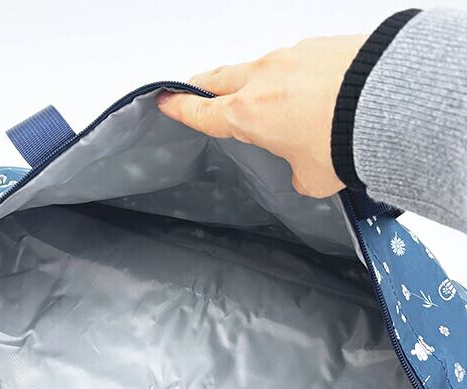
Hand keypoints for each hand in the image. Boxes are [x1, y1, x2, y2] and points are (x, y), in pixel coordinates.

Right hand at [156, 35, 367, 197]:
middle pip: (216, 77)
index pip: (200, 110)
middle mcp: (261, 81)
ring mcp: (288, 57)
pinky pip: (293, 60)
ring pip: (256, 68)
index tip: (163, 100)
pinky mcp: (317, 45)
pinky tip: (312, 90)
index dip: (178, 107)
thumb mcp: (313, 178)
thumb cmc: (343, 142)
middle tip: (193, 89)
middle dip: (200, 84)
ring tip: (269, 100)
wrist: (390, 102)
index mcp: (247, 115)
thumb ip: (298, 175)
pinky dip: (292, 74)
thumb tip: (303, 170)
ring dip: (252, 81)